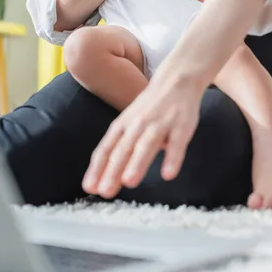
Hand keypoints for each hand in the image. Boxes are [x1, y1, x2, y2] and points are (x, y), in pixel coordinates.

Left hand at [82, 74, 202, 198]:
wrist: (177, 78)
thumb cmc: (149, 107)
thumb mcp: (129, 122)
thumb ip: (119, 146)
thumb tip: (102, 176)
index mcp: (123, 124)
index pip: (107, 148)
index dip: (97, 168)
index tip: (89, 188)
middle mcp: (138, 124)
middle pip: (124, 148)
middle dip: (113, 170)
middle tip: (105, 192)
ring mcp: (160, 123)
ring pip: (147, 144)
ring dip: (137, 163)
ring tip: (129, 182)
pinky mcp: (182, 125)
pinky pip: (177, 143)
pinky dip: (172, 158)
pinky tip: (168, 174)